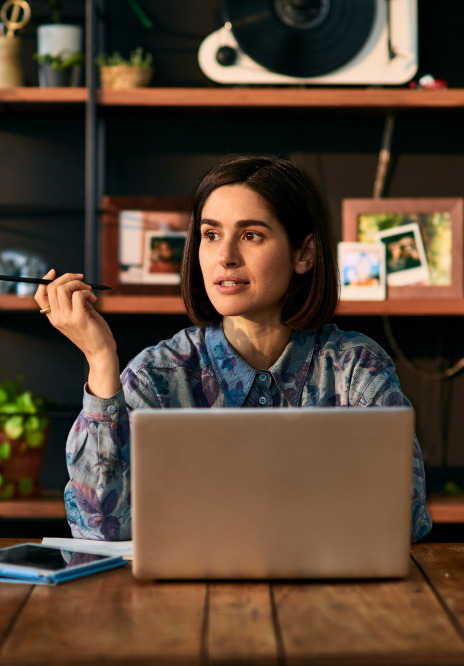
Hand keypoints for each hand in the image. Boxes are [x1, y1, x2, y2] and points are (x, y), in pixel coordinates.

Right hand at [35, 269, 120, 397]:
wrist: (101, 352)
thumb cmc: (93, 333)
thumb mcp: (80, 314)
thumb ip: (74, 301)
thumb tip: (75, 283)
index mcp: (54, 318)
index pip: (40, 296)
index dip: (44, 281)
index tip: (54, 272)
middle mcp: (57, 318)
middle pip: (52, 288)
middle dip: (68, 278)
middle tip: (82, 280)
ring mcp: (66, 318)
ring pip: (63, 289)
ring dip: (79, 284)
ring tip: (89, 292)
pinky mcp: (78, 318)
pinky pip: (77, 295)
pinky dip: (86, 292)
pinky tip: (93, 300)